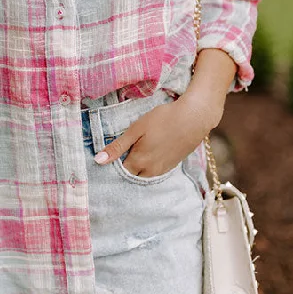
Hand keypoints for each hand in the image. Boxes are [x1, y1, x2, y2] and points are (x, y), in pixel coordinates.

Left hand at [93, 94, 220, 177]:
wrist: (194, 118)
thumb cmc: (163, 119)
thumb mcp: (136, 129)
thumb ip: (117, 146)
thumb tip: (98, 161)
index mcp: (139, 162)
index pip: (119, 172)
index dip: (114, 164)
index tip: (111, 154)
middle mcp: (150, 171)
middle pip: (131, 175)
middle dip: (125, 167)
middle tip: (123, 151)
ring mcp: (163, 170)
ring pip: (144, 175)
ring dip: (138, 167)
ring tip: (136, 150)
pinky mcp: (172, 165)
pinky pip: (155, 171)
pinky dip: (149, 165)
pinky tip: (151, 150)